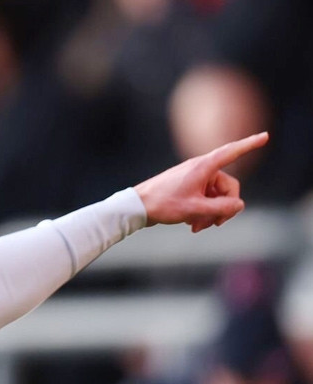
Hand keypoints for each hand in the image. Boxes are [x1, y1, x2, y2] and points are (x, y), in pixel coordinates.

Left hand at [134, 132, 267, 232]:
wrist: (136, 207)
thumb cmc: (163, 204)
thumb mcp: (195, 209)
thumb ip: (221, 208)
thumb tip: (239, 205)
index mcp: (204, 166)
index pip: (232, 152)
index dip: (250, 145)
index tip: (266, 136)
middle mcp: (201, 169)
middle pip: (228, 187)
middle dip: (223, 207)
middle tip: (213, 225)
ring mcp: (194, 178)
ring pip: (216, 196)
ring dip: (211, 213)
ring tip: (196, 227)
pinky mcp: (188, 187)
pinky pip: (204, 198)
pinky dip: (201, 211)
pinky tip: (191, 224)